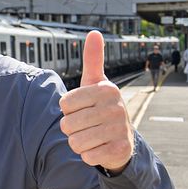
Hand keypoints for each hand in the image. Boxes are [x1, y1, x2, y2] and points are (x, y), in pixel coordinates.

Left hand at [59, 31, 133, 173]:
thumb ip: (93, 59)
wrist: (123, 139)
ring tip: (91, 137)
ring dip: (78, 143)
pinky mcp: (119, 150)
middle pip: (67, 124)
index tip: (82, 109)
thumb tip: (94, 32)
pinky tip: (99, 148)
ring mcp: (119, 129)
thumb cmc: (101, 107)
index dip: (68, 110)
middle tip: (86, 126)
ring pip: (74, 142)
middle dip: (71, 129)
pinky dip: (88, 155)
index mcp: (106, 89)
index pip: (64, 104)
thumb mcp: (96, 83)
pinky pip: (86, 156)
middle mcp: (116, 107)